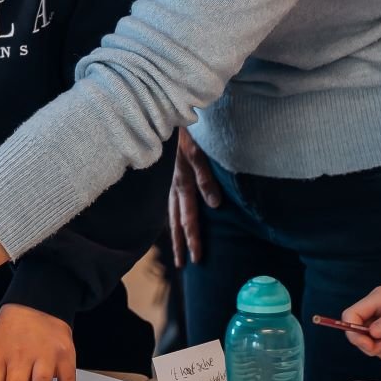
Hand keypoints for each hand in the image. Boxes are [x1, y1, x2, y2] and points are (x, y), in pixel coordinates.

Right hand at [168, 129, 220, 267]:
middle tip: (183, 266)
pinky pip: (169, 202)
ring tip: (177, 249)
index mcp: (182, 184)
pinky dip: (171, 216)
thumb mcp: (198, 152)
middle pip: (176, 222)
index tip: (197, 260)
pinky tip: (173, 220)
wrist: (165, 113)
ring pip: (170, 214)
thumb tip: (215, 205)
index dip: (193, 240)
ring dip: (174, 233)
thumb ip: (206, 178)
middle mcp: (173, 186)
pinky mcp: (168, 175)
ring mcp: (168, 181)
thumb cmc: (186, 131)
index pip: (188, 220)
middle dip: (180, 244)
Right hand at [338, 282, 380, 359]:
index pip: (351, 315)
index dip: (353, 332)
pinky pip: (379, 345)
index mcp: (377, 299)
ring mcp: (380, 320)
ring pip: (368, 342)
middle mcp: (375, 310)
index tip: (369, 344)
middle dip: (371, 345)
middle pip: (357, 332)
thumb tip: (373, 333)